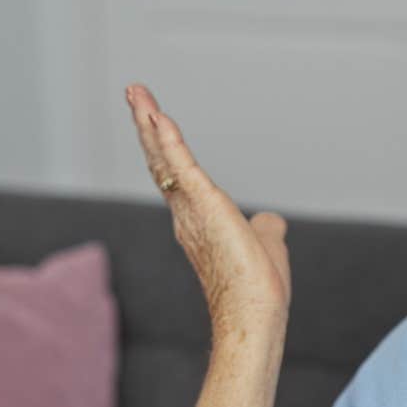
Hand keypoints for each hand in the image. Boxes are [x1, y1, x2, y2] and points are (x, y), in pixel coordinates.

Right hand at [126, 83, 290, 334]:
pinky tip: (156, 115)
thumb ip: (266, 228)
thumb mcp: (266, 245)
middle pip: (159, 160)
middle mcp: (184, 213)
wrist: (252, 315)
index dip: (162, 147)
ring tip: (136, 92)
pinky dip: (167, 138)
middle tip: (134, 93)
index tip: (152, 120)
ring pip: (163, 157)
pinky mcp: (203, 204)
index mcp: (197, 220)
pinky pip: (179, 164)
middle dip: (146, 125)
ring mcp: (189, 209)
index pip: (175, 175)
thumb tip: (272, 221)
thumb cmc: (257, 289)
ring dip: (149, 121)